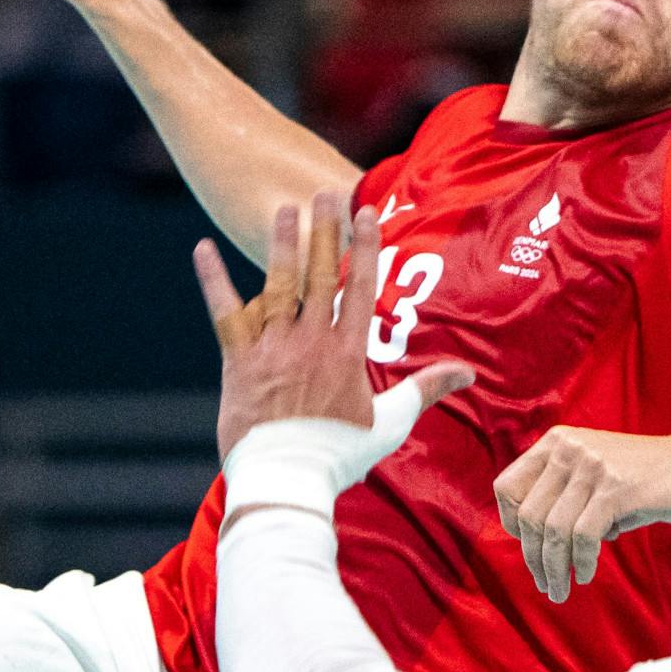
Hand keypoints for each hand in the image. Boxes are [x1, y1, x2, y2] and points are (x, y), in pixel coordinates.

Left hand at [192, 194, 470, 459]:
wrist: (287, 479)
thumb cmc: (340, 456)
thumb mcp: (391, 424)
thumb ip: (427, 390)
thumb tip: (470, 373)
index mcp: (347, 352)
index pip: (361, 288)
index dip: (364, 247)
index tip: (366, 213)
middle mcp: (311, 341)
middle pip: (320, 275)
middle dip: (325, 231)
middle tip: (326, 192)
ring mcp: (273, 348)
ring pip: (278, 284)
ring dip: (282, 244)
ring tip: (286, 209)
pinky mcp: (239, 361)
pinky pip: (224, 312)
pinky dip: (213, 279)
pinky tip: (201, 248)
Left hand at [492, 427, 670, 602]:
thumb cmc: (644, 479)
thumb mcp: (594, 474)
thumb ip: (562, 496)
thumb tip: (532, 542)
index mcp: (557, 443)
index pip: (507, 487)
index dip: (511, 524)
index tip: (530, 548)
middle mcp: (569, 450)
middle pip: (529, 516)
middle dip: (534, 557)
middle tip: (546, 584)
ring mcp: (593, 468)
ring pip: (554, 531)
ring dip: (555, 569)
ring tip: (560, 590)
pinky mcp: (617, 489)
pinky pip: (584, 537)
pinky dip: (581, 562)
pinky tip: (587, 574)